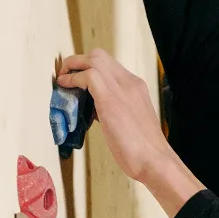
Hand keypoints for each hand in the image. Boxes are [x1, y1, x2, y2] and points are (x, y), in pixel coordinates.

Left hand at [55, 51, 203, 217]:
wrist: (156, 161)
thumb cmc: (144, 151)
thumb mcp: (131, 123)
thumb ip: (116, 111)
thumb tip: (96, 111)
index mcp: (136, 87)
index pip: (110, 65)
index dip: (89, 68)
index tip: (77, 79)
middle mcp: (130, 83)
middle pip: (100, 55)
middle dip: (77, 61)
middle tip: (66, 74)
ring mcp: (122, 89)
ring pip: (94, 59)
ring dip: (73, 66)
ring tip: (63, 79)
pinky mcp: (111, 100)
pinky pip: (88, 76)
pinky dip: (73, 79)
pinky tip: (65, 87)